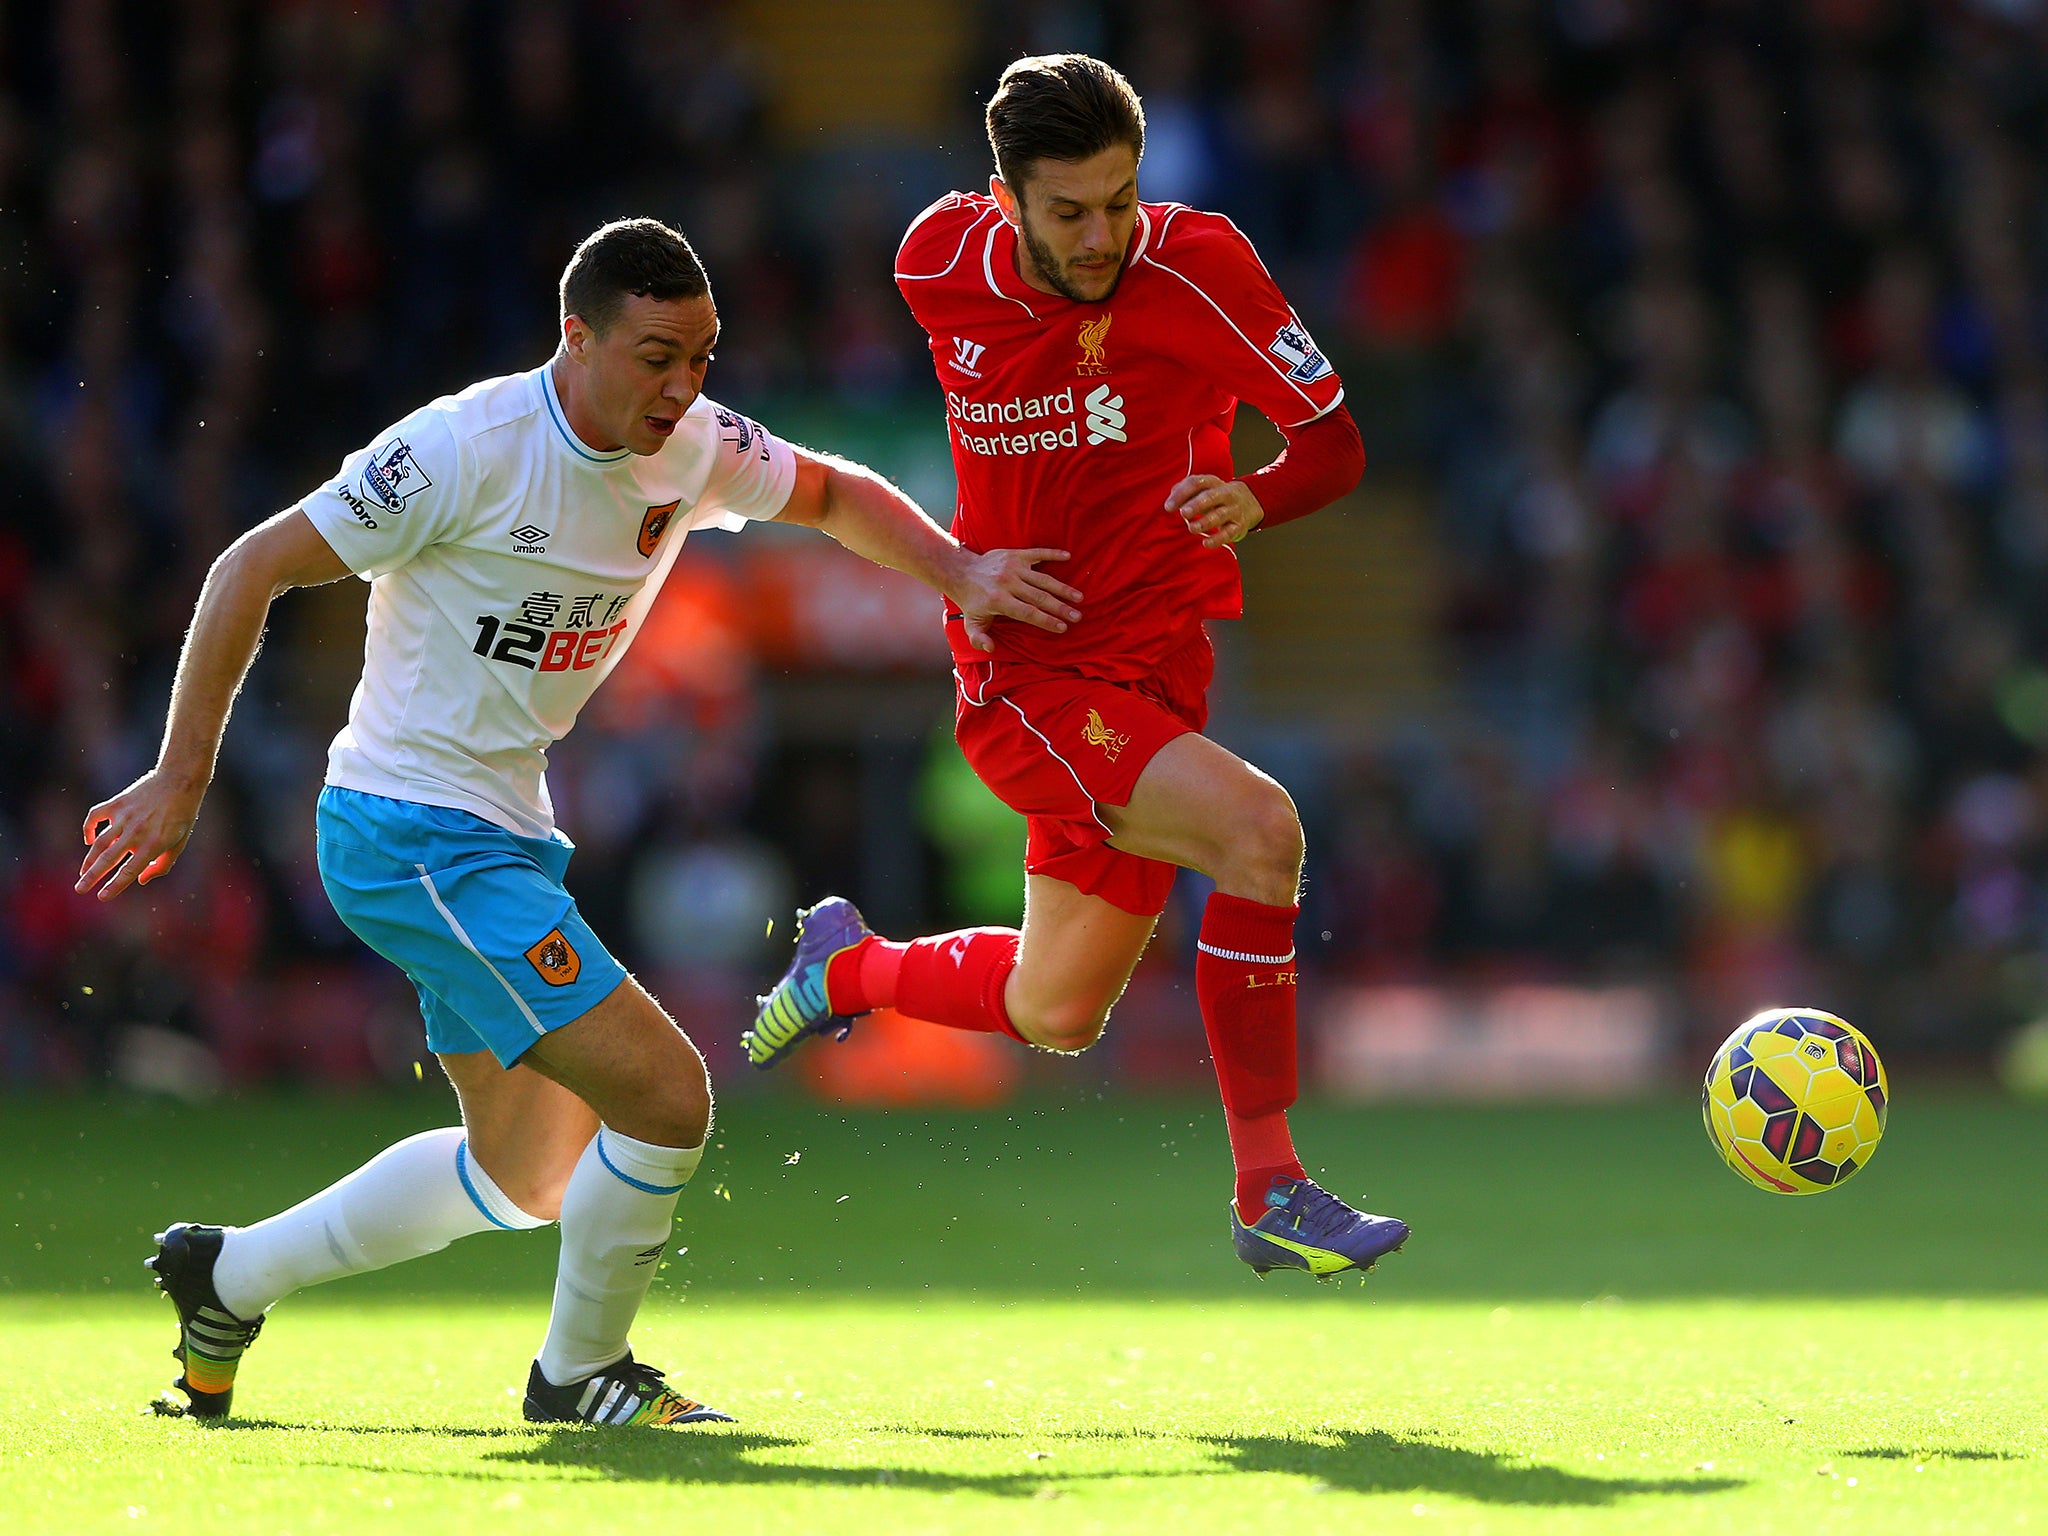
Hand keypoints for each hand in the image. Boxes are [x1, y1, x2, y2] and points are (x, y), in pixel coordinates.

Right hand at [76, 768, 206, 900]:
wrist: (179, 781)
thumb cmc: (182, 815)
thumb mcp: (180, 843)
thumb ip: (162, 865)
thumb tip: (140, 880)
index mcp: (153, 845)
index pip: (128, 871)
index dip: (114, 886)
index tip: (102, 897)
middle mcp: (135, 833)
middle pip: (108, 860)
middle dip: (91, 877)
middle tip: (79, 889)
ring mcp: (124, 818)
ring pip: (99, 843)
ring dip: (89, 860)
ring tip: (83, 873)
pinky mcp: (117, 804)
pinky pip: (95, 816)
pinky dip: (88, 828)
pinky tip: (89, 840)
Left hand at [952, 547, 1082, 654]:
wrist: (962, 571)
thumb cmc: (971, 601)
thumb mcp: (971, 623)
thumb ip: (979, 638)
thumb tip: (991, 648)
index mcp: (999, 600)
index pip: (1028, 613)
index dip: (1046, 621)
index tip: (1062, 628)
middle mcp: (1008, 583)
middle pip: (1040, 597)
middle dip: (1060, 608)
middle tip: (1077, 616)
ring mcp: (1013, 566)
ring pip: (1043, 579)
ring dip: (1062, 588)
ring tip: (1079, 597)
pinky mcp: (1016, 554)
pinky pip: (1037, 553)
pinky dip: (1053, 554)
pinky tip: (1068, 557)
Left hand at [1166, 474, 1264, 546]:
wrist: (1249, 503)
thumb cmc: (1215, 498)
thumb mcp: (1203, 490)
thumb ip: (1184, 492)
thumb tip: (1171, 501)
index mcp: (1213, 482)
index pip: (1197, 483)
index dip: (1182, 493)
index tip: (1168, 507)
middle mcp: (1225, 494)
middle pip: (1211, 496)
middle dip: (1197, 504)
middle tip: (1184, 513)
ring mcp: (1233, 510)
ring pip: (1220, 515)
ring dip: (1206, 522)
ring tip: (1192, 528)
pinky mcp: (1238, 526)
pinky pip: (1228, 533)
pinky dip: (1217, 539)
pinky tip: (1205, 544)